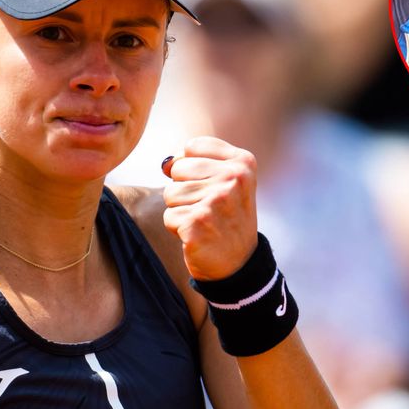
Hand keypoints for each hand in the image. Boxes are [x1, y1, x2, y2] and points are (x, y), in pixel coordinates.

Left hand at [162, 136, 258, 280]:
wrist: (238, 262)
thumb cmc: (225, 216)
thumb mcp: (225, 180)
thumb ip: (196, 161)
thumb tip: (165, 164)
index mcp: (242, 162)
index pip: (192, 147)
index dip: (192, 169)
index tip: (212, 187)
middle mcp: (233, 178)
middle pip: (177, 169)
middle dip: (184, 190)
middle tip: (207, 208)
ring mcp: (216, 201)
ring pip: (170, 193)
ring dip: (181, 210)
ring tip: (203, 221)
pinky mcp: (198, 223)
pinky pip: (169, 216)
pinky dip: (177, 228)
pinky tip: (198, 235)